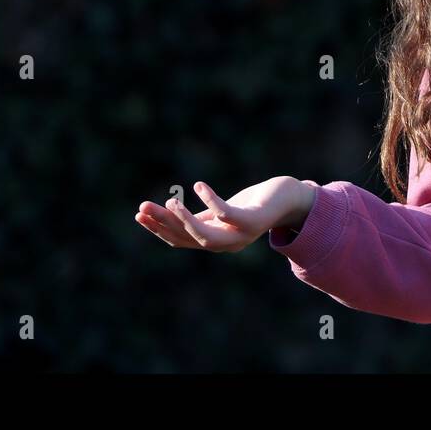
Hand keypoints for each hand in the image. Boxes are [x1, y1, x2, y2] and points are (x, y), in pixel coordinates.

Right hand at [135, 177, 313, 252]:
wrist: (291, 198)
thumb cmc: (255, 204)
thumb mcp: (224, 211)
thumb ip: (203, 218)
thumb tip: (175, 215)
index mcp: (216, 241)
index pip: (180, 240)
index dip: (159, 230)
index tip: (139, 214)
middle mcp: (227, 244)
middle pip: (188, 239)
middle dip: (163, 225)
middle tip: (142, 207)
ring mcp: (241, 235)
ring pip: (205, 236)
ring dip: (184, 220)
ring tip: (169, 201)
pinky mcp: (253, 220)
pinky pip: (227, 214)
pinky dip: (211, 202)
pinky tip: (198, 186)